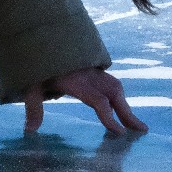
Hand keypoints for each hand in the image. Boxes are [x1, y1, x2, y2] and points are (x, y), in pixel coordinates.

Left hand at [24, 67, 146, 136]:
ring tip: (135, 123)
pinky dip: (119, 97)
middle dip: (127, 112)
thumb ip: (33, 106)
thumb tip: (29, 130)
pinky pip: (111, 83)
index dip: (110, 117)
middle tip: (141, 130)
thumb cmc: (38, 65)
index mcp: (76, 80)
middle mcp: (89, 75)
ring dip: (125, 105)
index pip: (99, 101)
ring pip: (116, 86)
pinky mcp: (94, 69)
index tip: (120, 133)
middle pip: (114, 92)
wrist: (45, 38)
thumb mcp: (31, 85)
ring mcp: (93, 71)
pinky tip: (121, 109)